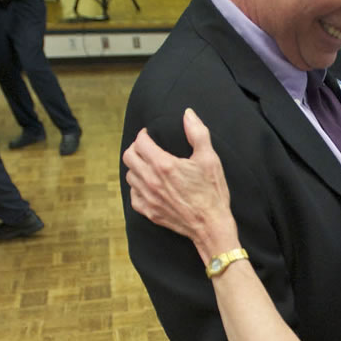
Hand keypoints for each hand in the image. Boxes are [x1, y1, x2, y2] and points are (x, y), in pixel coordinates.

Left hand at [122, 110, 236, 255]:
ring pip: (129, 176)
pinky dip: (138, 188)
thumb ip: (197, 133)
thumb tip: (188, 114)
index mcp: (164, 165)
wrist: (211, 226)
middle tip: (147, 148)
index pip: (140, 142)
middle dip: (136, 149)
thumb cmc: (212, 193)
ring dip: (136, 168)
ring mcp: (148, 197)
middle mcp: (151, 180)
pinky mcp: (149, 212)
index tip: (150, 135)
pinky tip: (149, 186)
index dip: (144, 135)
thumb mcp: (210, 159)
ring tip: (148, 166)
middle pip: (128, 157)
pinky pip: (133, 196)